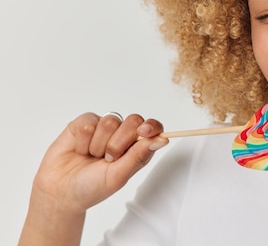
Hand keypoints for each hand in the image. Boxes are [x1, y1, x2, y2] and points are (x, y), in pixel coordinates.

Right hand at [33, 112, 167, 212]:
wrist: (59, 191)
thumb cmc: (91, 187)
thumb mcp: (118, 176)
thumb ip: (139, 156)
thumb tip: (162, 139)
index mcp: (136, 148)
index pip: (152, 128)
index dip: (151, 126)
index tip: (144, 132)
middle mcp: (122, 135)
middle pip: (134, 120)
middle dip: (120, 142)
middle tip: (108, 159)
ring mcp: (103, 128)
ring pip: (110, 121)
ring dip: (99, 144)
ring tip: (92, 156)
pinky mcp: (84, 124)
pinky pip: (89, 122)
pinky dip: (83, 140)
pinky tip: (80, 150)